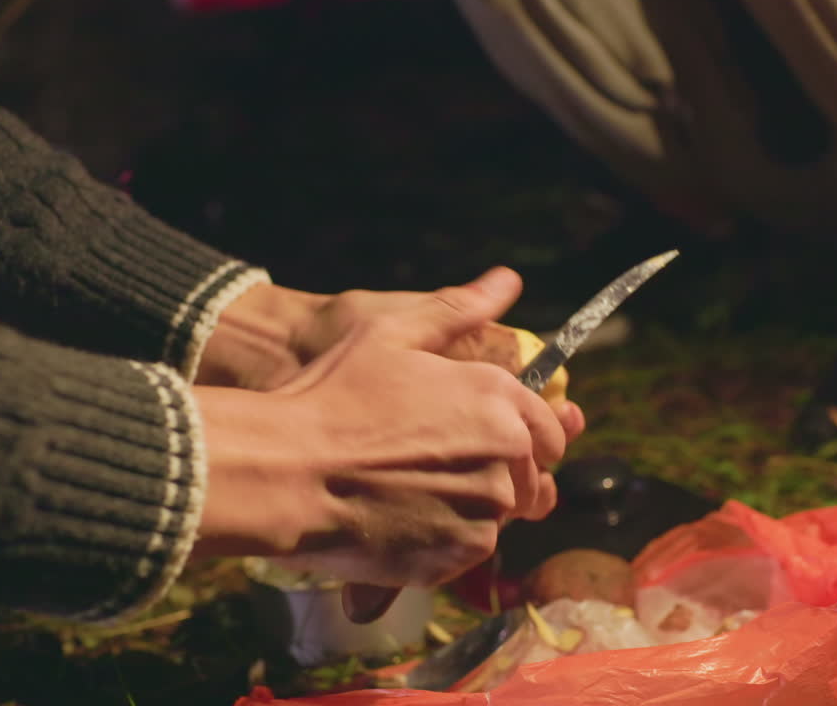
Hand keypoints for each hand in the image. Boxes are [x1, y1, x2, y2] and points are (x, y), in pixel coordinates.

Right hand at [190, 268, 578, 587]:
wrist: (285, 470)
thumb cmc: (331, 397)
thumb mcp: (391, 334)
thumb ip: (457, 309)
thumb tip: (508, 280)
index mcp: (498, 397)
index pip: (552, 433)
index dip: (529, 440)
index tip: (498, 444)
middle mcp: (506, 454)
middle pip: (530, 479)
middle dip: (501, 476)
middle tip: (439, 468)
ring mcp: (486, 509)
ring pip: (499, 517)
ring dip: (470, 509)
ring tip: (413, 491)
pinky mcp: (458, 555)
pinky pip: (468, 552)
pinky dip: (445, 541)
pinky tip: (402, 519)